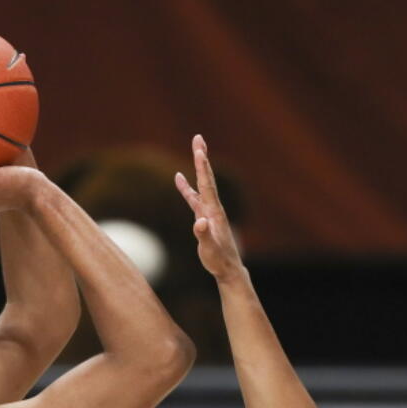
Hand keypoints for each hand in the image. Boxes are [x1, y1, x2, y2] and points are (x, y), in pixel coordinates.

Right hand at [175, 134, 243, 281]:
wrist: (228, 269)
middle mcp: (212, 208)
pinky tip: (178, 178)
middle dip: (202, 157)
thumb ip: (203, 236)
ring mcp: (208, 211)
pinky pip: (193, 197)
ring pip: (200, 185)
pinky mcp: (203, 217)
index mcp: (213, 212)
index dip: (202, 167)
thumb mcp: (209, 249)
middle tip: (198, 138)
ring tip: (195, 149)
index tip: (199, 150)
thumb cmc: (218, 261)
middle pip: (206, 178)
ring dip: (197, 167)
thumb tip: (198, 222)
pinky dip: (186, 187)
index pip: (206, 185)